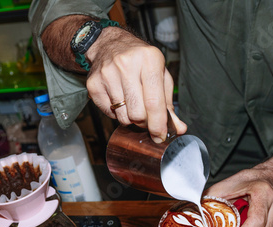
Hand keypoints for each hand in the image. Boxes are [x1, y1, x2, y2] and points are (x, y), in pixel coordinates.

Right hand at [86, 27, 186, 142]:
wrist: (109, 44)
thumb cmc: (140, 61)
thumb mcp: (160, 75)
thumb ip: (168, 104)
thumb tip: (178, 128)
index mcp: (149, 59)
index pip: (154, 102)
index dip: (158, 124)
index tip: (160, 136)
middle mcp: (127, 64)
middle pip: (138, 113)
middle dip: (144, 122)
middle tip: (145, 116)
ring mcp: (107, 74)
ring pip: (123, 116)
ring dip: (130, 117)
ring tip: (132, 104)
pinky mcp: (93, 84)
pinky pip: (109, 113)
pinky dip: (116, 113)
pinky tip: (119, 98)